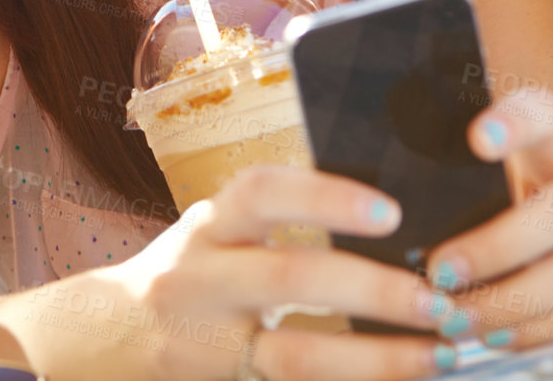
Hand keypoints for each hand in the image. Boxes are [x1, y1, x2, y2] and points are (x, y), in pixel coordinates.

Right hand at [103, 165, 465, 380]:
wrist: (112, 334)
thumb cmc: (193, 268)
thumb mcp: (221, 228)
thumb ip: (280, 218)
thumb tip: (390, 213)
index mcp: (213, 224)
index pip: (264, 193)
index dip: (327, 198)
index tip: (391, 213)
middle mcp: (205, 277)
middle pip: (289, 278)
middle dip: (373, 291)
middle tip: (439, 300)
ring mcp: (212, 341)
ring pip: (297, 357)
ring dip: (379, 359)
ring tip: (440, 354)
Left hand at [425, 88, 552, 349]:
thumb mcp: (531, 140)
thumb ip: (500, 137)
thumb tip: (477, 146)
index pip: (543, 116)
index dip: (513, 125)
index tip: (477, 139)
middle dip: (500, 248)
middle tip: (441, 274)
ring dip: (518, 304)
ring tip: (461, 320)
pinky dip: (545, 330)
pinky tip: (498, 338)